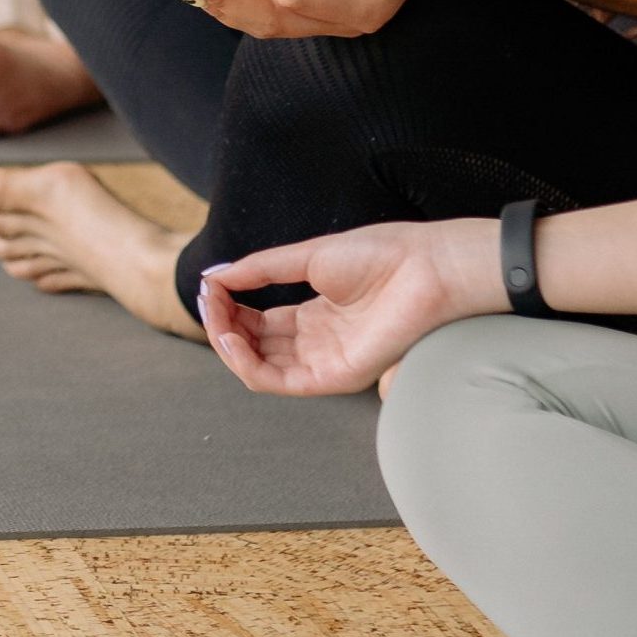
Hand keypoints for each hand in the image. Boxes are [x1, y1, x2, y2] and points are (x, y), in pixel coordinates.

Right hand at [198, 218, 502, 394]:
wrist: (428, 266)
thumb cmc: (382, 255)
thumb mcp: (308, 256)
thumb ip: (260, 269)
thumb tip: (213, 277)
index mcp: (317, 315)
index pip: (260, 323)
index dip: (229, 307)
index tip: (210, 286)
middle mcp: (319, 343)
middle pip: (255, 346)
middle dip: (223, 325)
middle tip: (208, 301)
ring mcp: (326, 361)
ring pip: (259, 367)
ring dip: (228, 344)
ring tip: (214, 317)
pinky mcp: (335, 377)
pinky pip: (277, 381)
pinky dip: (245, 363)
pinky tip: (230, 337)